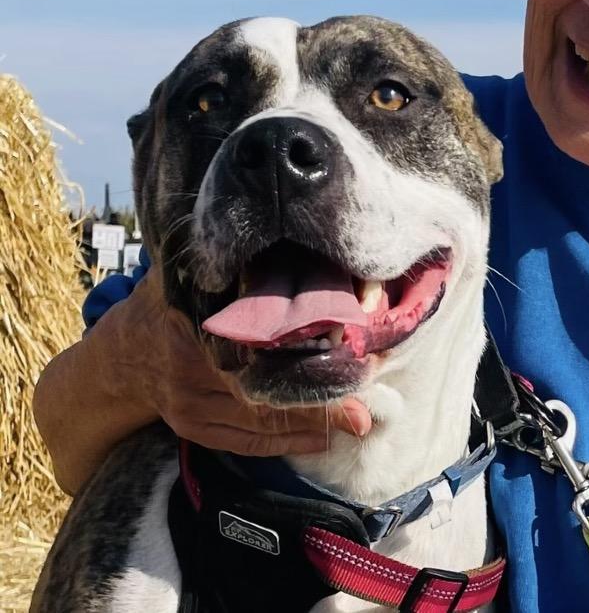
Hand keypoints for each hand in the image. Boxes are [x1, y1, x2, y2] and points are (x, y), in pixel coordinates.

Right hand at [108, 269, 372, 454]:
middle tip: (367, 405)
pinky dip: (285, 443)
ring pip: (258, 420)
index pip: (260, 345)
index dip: (308, 355)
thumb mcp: (196, 269)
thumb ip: (234, 261)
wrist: (124, 349)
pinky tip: (322, 438)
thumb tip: (290, 241)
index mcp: (196, 321)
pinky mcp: (192, 426)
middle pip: (265, 388)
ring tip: (359, 421)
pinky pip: (244, 442)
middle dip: (319, 399)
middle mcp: (190, 366)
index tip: (352, 356)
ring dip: (311, 424)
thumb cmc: (173, 296)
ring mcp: (188, 403)